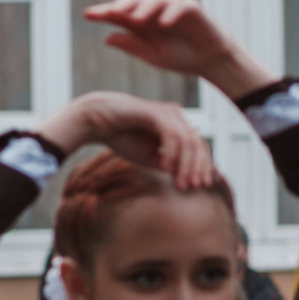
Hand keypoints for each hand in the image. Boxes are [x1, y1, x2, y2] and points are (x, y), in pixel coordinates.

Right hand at [39, 90, 217, 189]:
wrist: (97, 122)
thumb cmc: (121, 138)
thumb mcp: (148, 157)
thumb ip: (167, 165)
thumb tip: (185, 179)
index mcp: (178, 126)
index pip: (198, 147)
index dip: (201, 167)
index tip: (199, 186)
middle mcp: (178, 117)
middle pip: (198, 144)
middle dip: (198, 167)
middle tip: (194, 186)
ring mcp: (169, 113)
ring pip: (188, 141)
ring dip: (186, 164)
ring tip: (180, 182)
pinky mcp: (158, 112)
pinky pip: (172, 135)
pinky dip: (172, 153)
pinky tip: (165, 167)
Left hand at [82, 0, 278, 99]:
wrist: (210, 61)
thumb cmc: (180, 57)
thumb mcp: (151, 55)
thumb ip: (132, 45)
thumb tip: (107, 38)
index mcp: (140, 24)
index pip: (118, 15)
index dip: (103, 13)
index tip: (87, 15)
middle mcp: (153, 12)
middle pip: (133, 2)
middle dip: (120, 5)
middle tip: (109, 12)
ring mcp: (172, 7)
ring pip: (155, 0)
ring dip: (144, 8)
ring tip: (136, 19)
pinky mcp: (192, 8)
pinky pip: (180, 6)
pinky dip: (171, 13)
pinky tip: (163, 23)